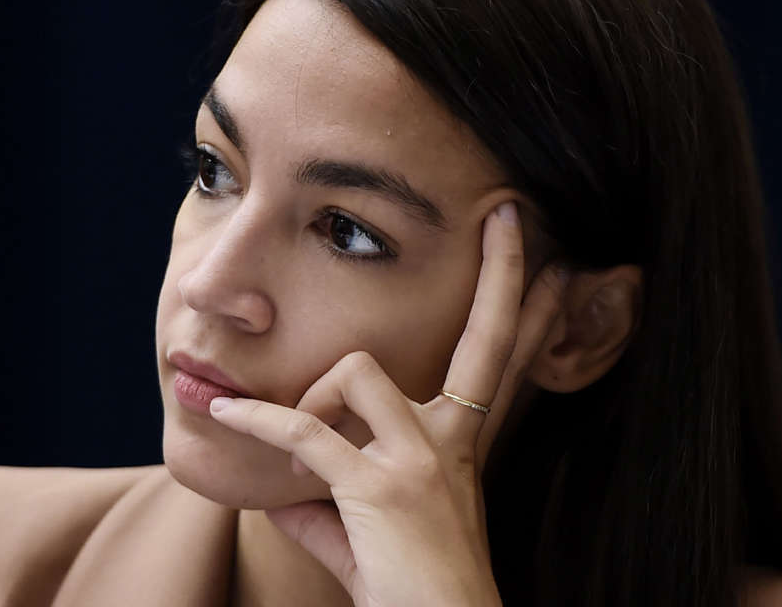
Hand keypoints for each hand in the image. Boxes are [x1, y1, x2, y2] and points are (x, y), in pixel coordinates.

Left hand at [207, 201, 568, 606]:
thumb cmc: (404, 590)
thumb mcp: (364, 530)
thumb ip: (325, 500)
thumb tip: (276, 487)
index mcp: (460, 442)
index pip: (499, 361)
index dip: (526, 309)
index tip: (553, 264)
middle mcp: (452, 438)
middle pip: (485, 337)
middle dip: (503, 271)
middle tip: (514, 212)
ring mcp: (423, 457)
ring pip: (355, 372)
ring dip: (311, 399)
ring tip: (295, 440)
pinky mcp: (381, 486)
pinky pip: (304, 434)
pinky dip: (258, 424)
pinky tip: (228, 415)